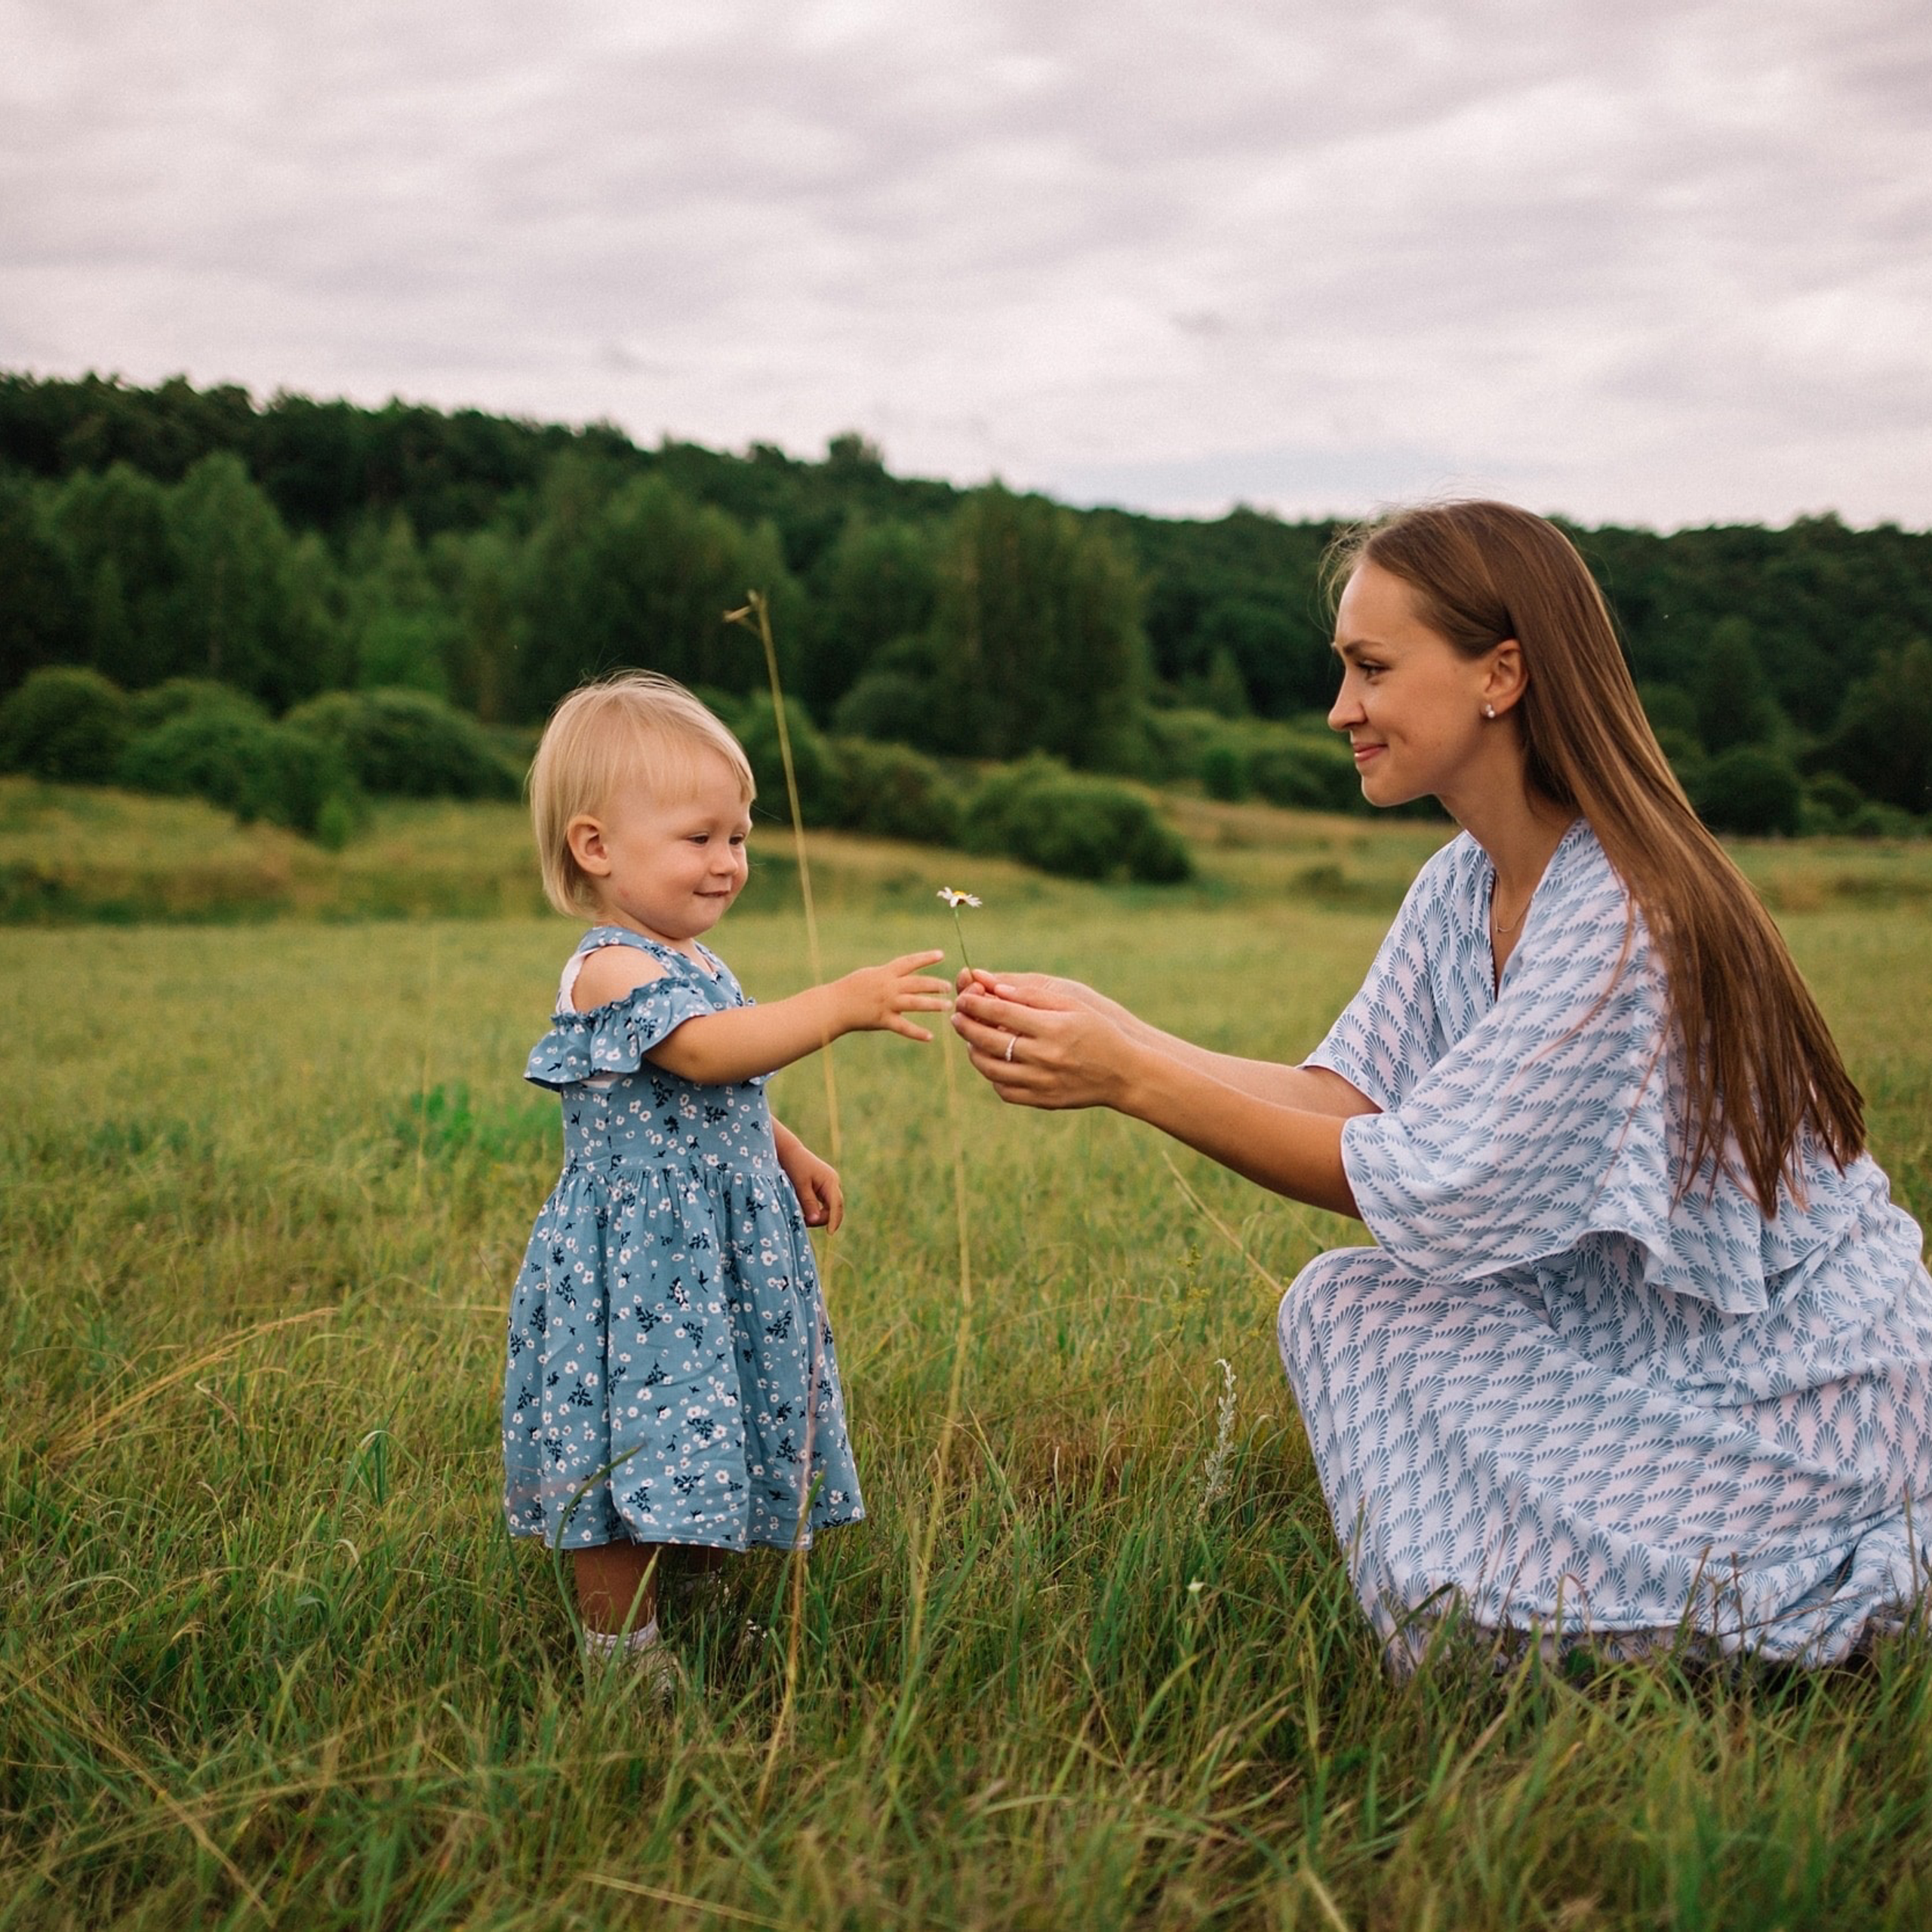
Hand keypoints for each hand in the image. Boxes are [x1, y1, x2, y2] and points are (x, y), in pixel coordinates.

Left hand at [777, 1137, 844, 1230]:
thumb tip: (816, 1220)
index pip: (836, 1205)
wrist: (789, 1152)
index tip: (830, 1234)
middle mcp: (834, 1183)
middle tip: (804, 1222)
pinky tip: (805, 1212)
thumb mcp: (800, 1186)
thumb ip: (809, 1203)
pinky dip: (817, 1210)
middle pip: (835, 1209)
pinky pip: (825, 1203)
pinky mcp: (824, 1187)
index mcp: (830, 1181)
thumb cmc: (794, 1166)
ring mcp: (830, 1185)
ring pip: (830, 1208)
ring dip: (819, 1216)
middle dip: (823, 1219)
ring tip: (801, 1217)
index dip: (834, 1220)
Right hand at [838, 950, 951, 1041]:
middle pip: (917, 983)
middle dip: (935, 984)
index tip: (941, 954)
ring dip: (933, 1005)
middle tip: (949, 986)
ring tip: (947, 1006)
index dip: (925, 958)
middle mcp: (888, 987)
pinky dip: (917, 1033)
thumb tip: (903, 971)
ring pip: (915, 1003)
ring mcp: (886, 1004)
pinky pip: (903, 1027)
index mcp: (885, 973)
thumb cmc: (850, 989)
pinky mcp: (882, 1020)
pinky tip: (930, 1037)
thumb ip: (888, 975)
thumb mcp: (870, 975)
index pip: (909, 962)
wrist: (833, 1005)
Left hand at [951, 977, 1138, 1109]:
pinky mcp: (1042, 1100)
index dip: (975, 1004)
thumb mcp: (1074, 1005)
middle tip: (958, 1016)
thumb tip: (995, 988)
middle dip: (966, 1026)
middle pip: (988, 1041)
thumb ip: (1034, 995)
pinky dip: (992, 1076)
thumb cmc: (1099, 1032)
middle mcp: (1044, 1056)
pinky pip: (1004, 1090)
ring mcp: (1042, 1082)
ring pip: (990, 1068)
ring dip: (974, 1052)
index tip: (963, 997)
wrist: (1124, 1074)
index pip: (1000, 1013)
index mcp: (1052, 1028)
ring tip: (972, 1040)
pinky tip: (993, 1063)